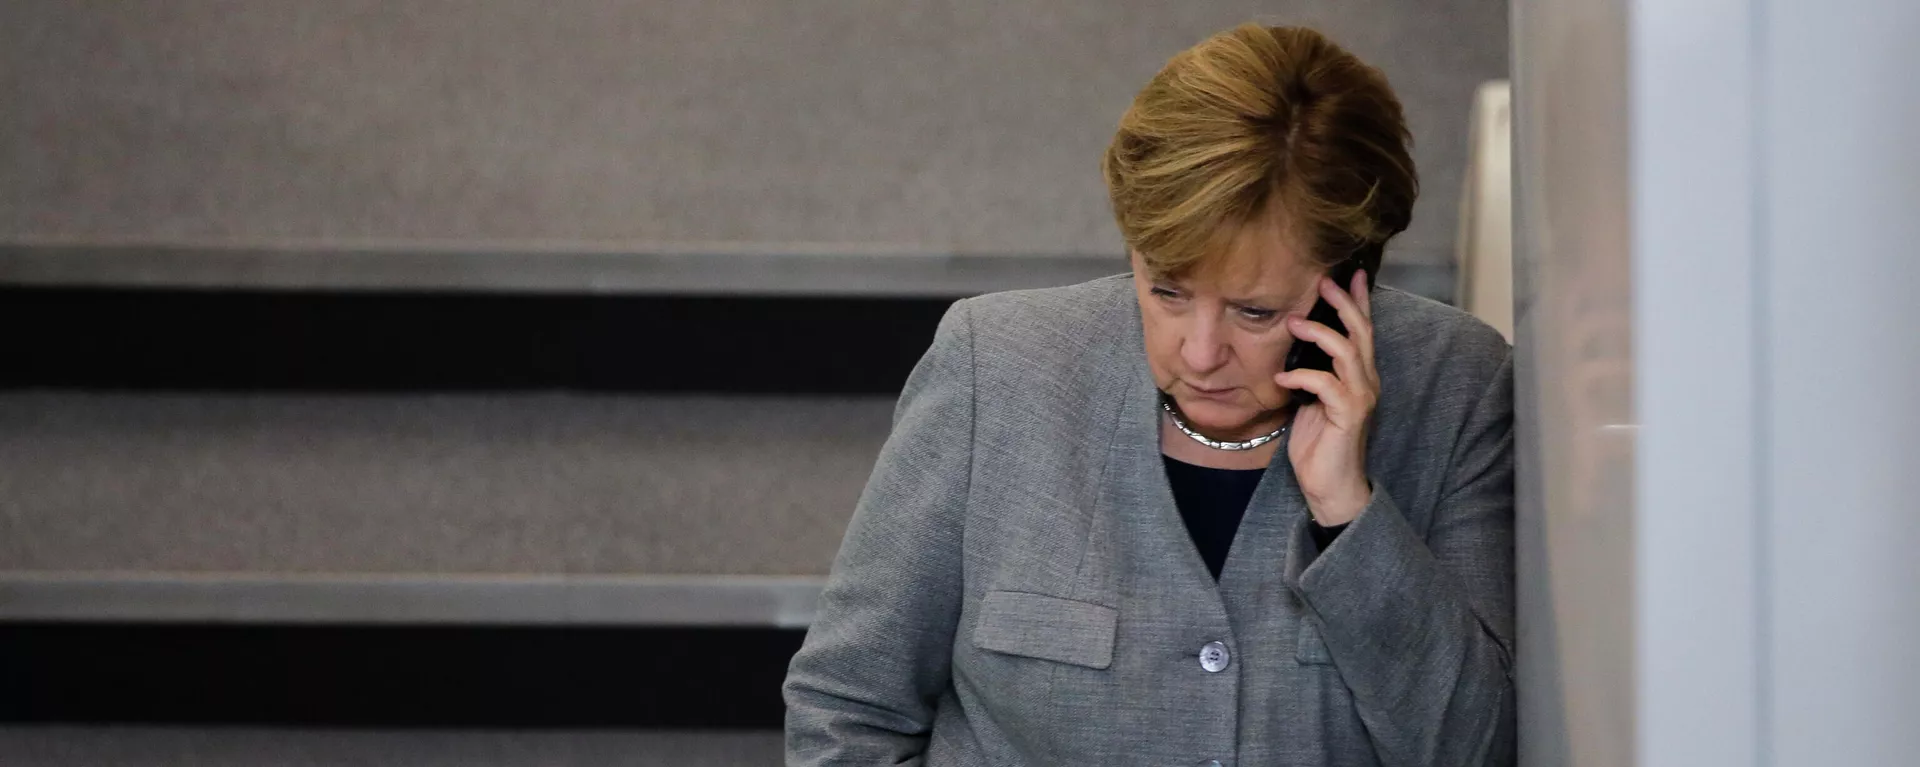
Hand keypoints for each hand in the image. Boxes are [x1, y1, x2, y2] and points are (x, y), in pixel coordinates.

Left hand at [1273, 269, 1377, 525]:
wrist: (1330, 487)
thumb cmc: (1319, 445)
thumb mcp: (1311, 401)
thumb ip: (1311, 374)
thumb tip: (1290, 347)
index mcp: (1359, 376)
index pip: (1363, 331)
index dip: (1358, 301)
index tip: (1349, 273)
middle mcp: (1366, 382)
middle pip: (1361, 332)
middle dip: (1343, 303)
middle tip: (1322, 281)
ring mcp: (1360, 398)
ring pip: (1347, 352)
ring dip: (1319, 333)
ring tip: (1292, 322)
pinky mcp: (1349, 415)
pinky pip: (1327, 384)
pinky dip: (1302, 376)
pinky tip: (1281, 377)